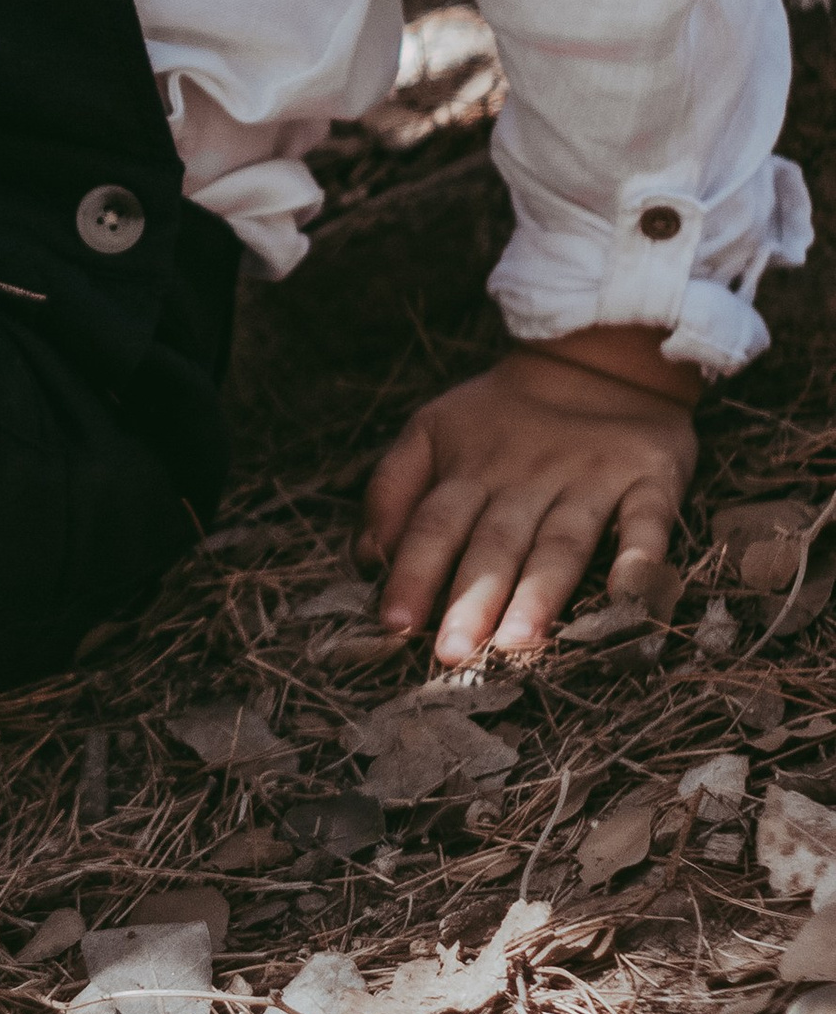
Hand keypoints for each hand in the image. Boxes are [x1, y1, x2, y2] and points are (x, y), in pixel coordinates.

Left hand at [360, 327, 695, 666]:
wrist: (595, 361)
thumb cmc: (500, 416)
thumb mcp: (431, 431)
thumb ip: (391, 489)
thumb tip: (365, 558)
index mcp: (470, 470)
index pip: (435, 525)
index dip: (414, 572)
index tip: (394, 623)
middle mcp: (527, 479)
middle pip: (496, 543)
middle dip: (472, 598)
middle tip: (453, 653)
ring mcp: (590, 481)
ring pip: (562, 542)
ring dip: (540, 592)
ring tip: (519, 642)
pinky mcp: (647, 480)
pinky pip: (647, 521)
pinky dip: (640, 557)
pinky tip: (626, 594)